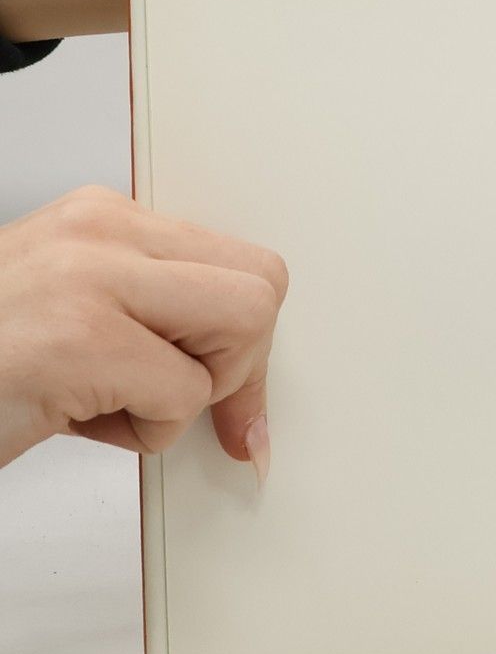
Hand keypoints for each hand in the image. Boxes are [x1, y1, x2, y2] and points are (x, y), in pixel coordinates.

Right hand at [0, 187, 287, 477]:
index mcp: (103, 220)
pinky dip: (147, 434)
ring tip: (113, 401)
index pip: (243, 263)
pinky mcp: (76, 340)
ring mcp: (87, 278)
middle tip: (168, 395)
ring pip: (243, 328)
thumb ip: (157, 324)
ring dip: (191, 395)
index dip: (245, 340)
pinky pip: (184, 396)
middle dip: (236, 363)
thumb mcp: (75, 319)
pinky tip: (79, 421)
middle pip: (262, 286)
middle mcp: (100, 232)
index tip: (222, 388)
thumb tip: (247, 398)